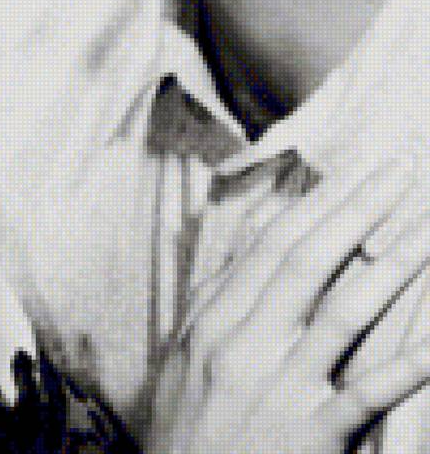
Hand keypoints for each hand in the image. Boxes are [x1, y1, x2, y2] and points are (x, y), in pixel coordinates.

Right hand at [150, 158, 429, 453]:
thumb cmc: (190, 430)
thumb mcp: (189, 353)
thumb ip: (224, 288)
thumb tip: (259, 223)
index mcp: (217, 320)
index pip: (275, 243)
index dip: (321, 201)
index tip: (360, 168)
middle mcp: (245, 344)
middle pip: (310, 260)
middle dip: (360, 210)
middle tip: (402, 171)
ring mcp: (279, 391)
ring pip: (343, 312)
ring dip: (392, 266)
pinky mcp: (309, 440)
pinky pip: (366, 394)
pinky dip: (406, 366)